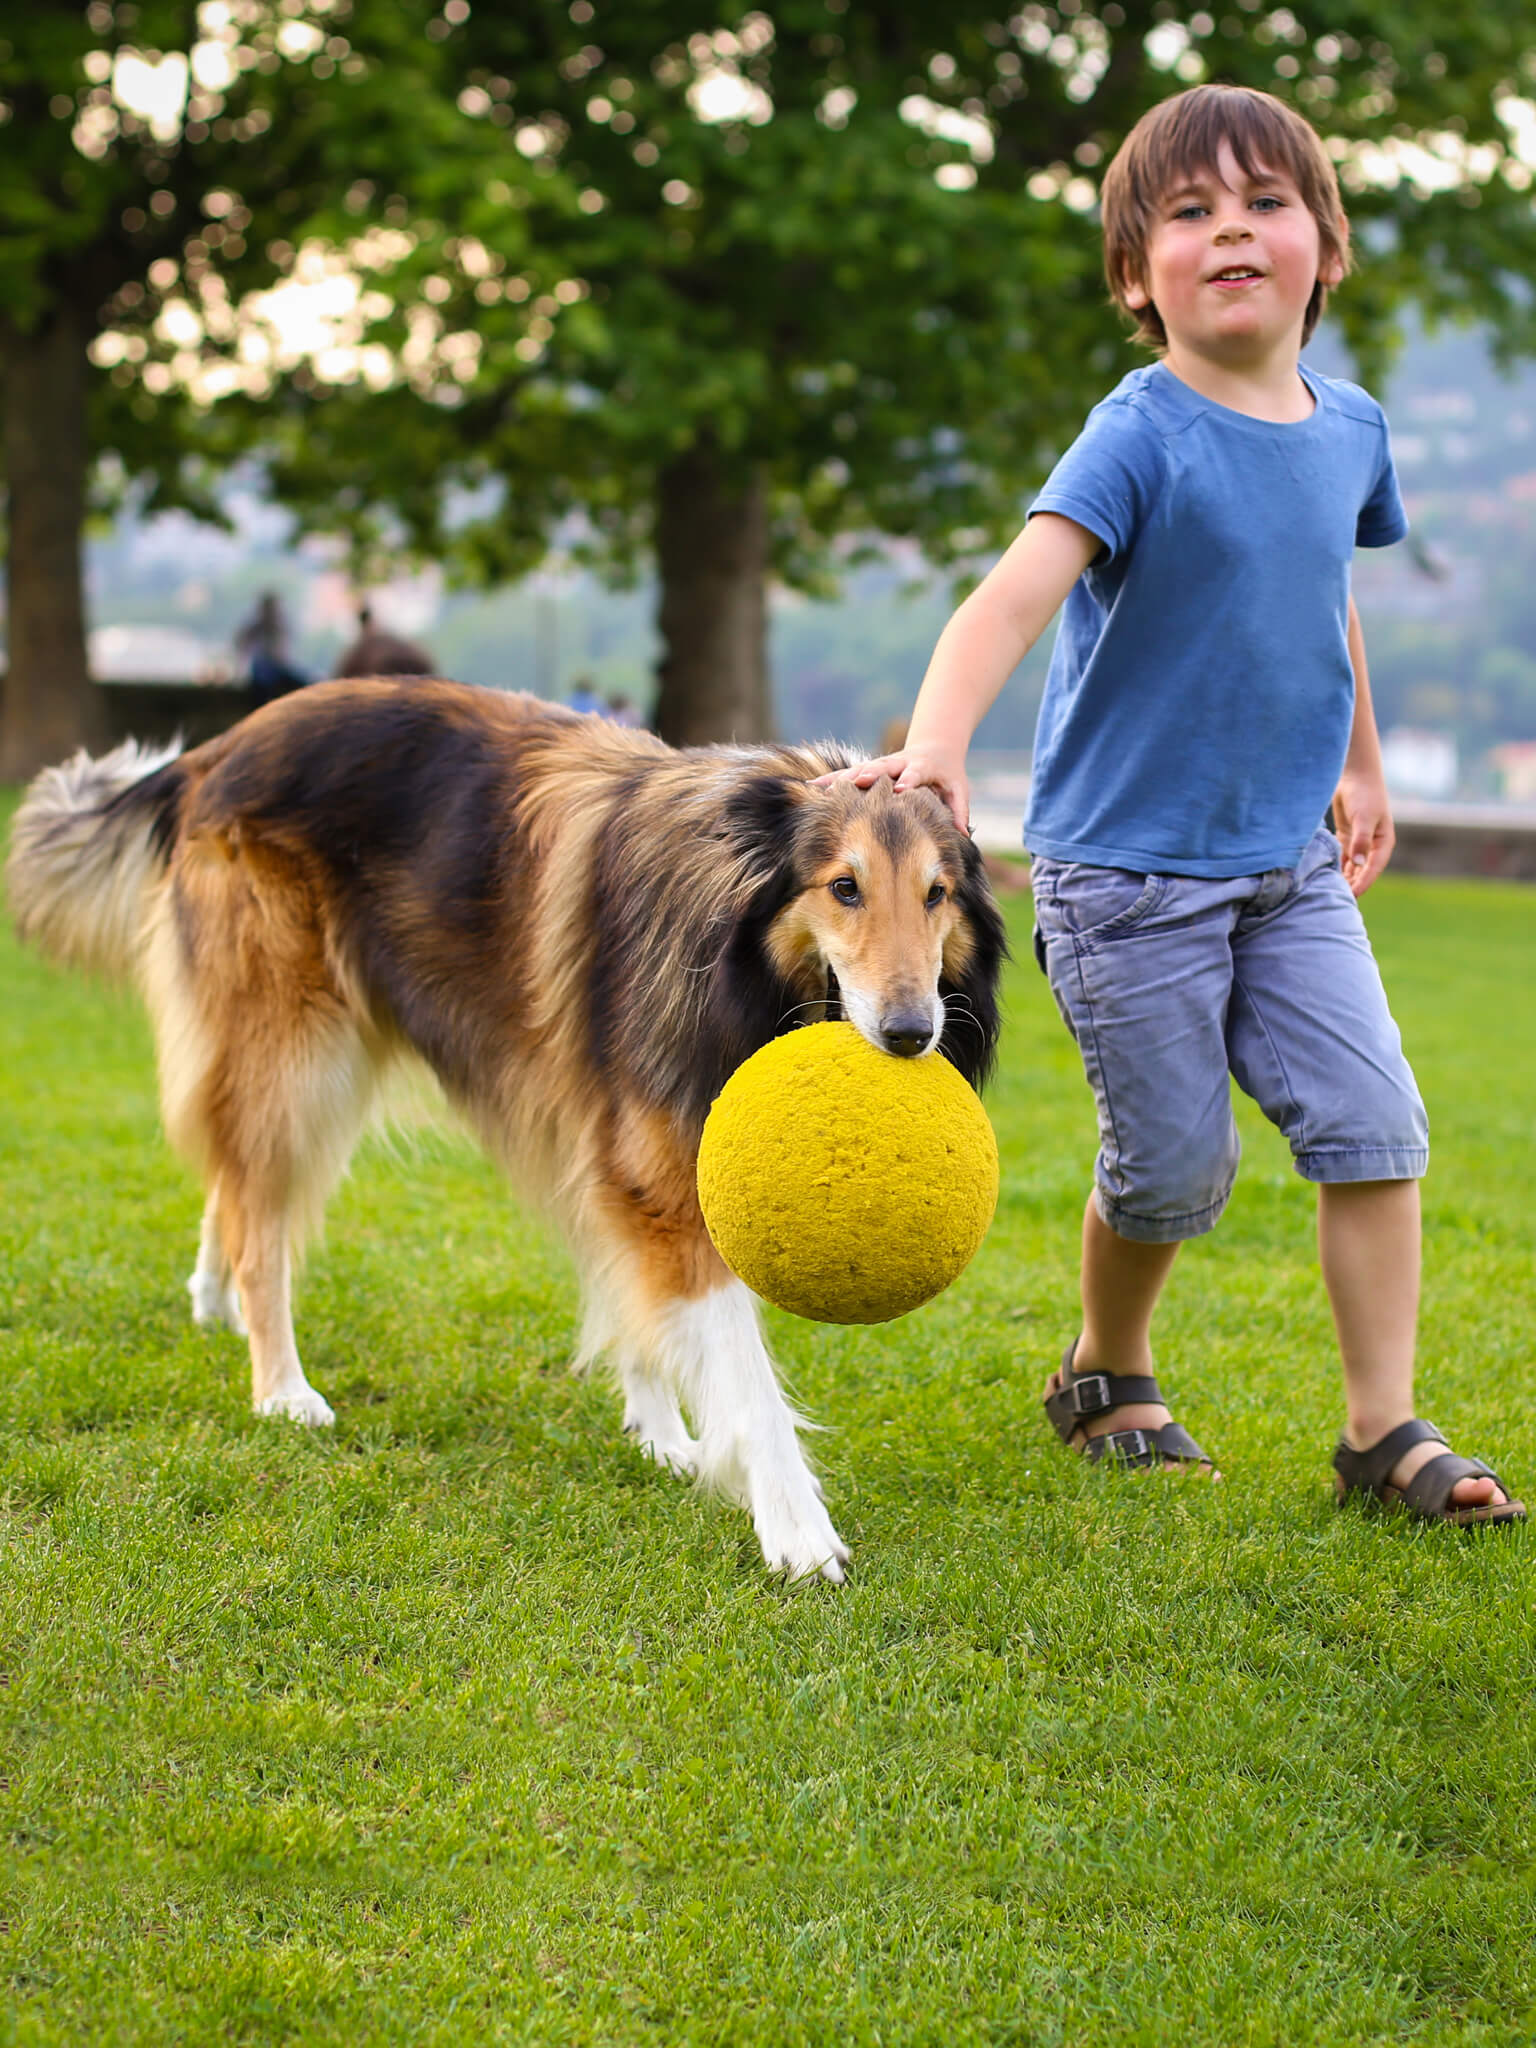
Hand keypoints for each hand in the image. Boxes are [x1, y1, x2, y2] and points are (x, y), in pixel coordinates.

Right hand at [811, 747, 970, 833]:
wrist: (935, 748)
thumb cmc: (947, 777)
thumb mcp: (958, 791)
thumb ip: (959, 811)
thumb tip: (963, 835)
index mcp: (922, 767)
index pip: (915, 773)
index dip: (908, 780)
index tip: (901, 789)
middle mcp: (898, 764)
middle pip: (882, 767)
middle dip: (869, 774)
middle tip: (857, 781)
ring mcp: (881, 765)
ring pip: (859, 769)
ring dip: (841, 778)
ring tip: (820, 787)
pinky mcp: (869, 769)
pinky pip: (848, 775)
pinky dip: (830, 780)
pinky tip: (811, 787)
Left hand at [1332, 769, 1394, 895]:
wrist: (1355, 776)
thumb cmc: (1364, 795)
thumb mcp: (1364, 817)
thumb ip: (1361, 840)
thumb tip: (1359, 863)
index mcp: (1383, 843)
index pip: (1373, 869)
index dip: (1363, 883)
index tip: (1352, 897)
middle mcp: (1373, 846)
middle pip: (1362, 871)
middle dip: (1352, 885)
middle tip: (1337, 900)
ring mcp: (1359, 842)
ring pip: (1351, 867)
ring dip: (1343, 878)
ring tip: (1330, 892)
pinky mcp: (1347, 838)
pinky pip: (1342, 858)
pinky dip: (1336, 867)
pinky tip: (1326, 877)